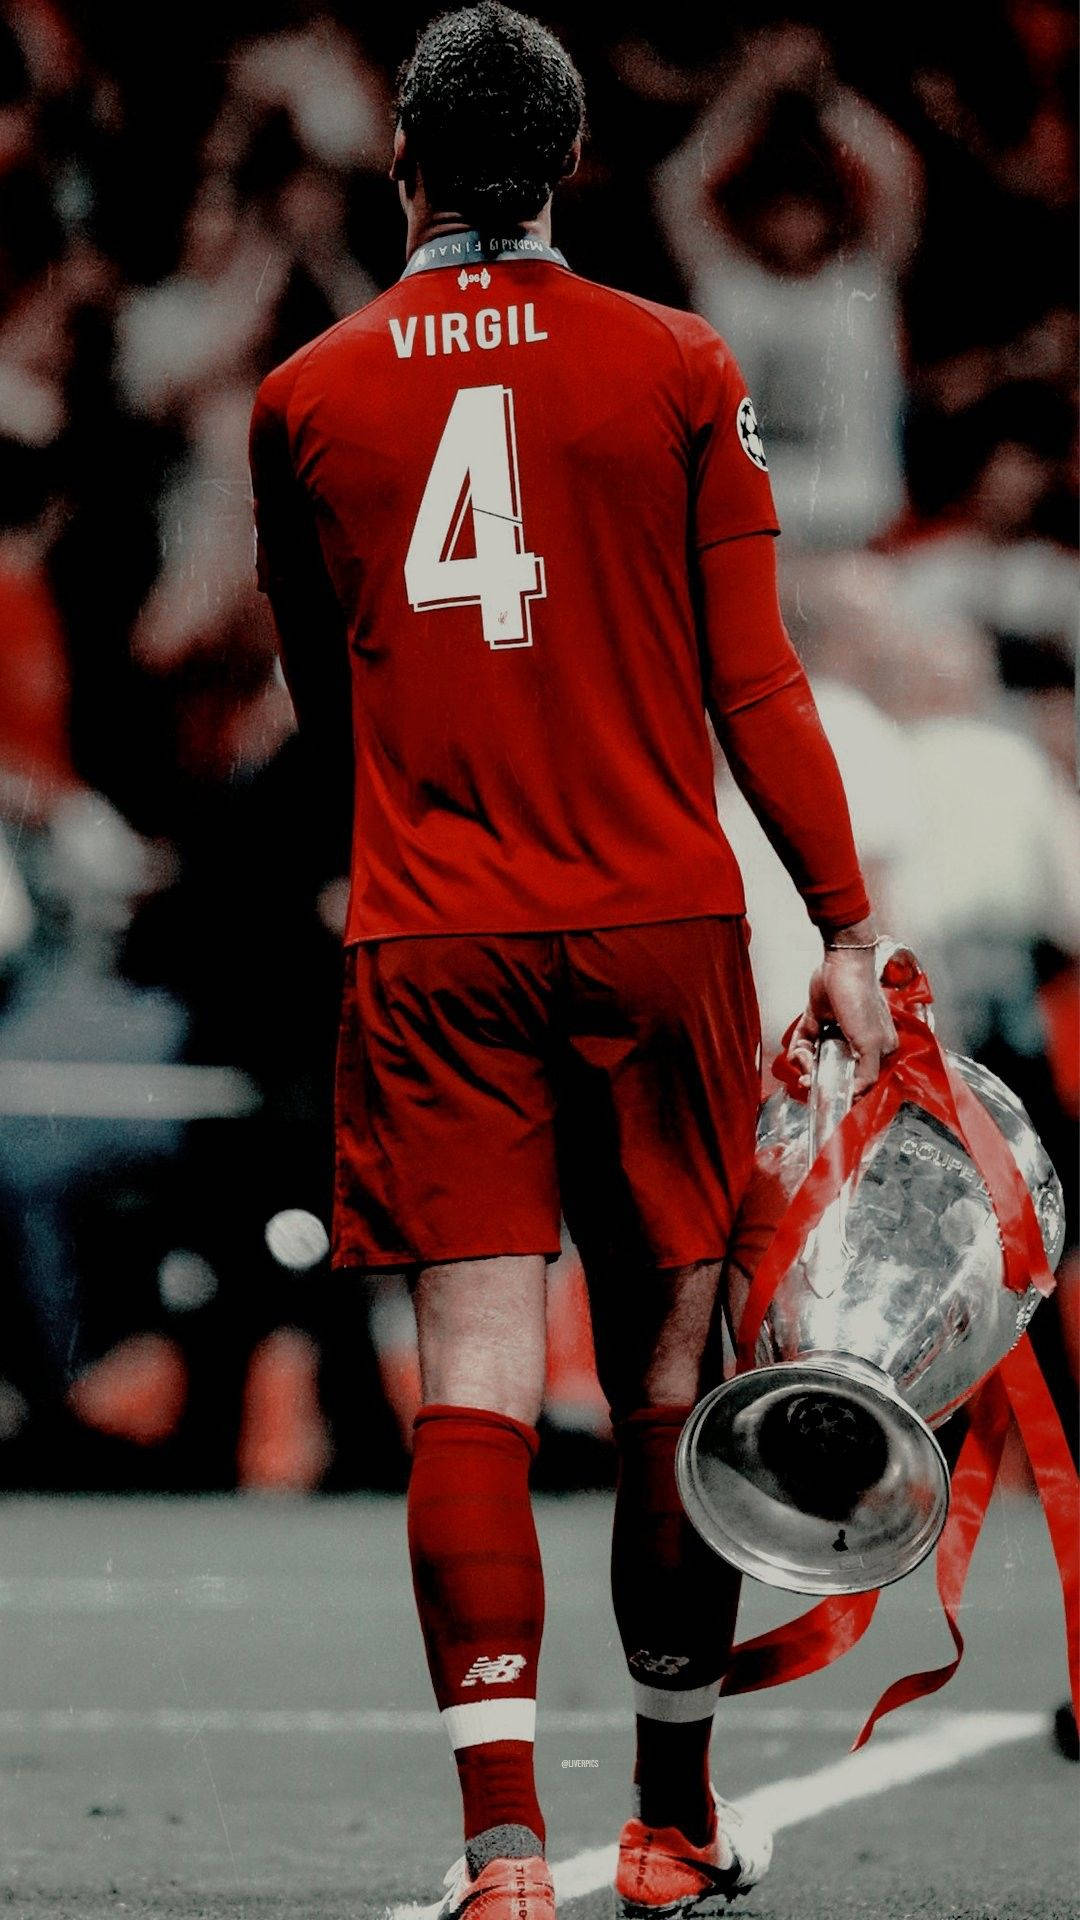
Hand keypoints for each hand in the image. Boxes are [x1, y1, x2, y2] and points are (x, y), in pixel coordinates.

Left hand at [787, 943, 898, 1096]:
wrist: (842, 963)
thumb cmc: (861, 999)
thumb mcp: (870, 1043)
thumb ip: (868, 1073)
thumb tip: (857, 1094)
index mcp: (877, 1049)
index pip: (861, 1079)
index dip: (845, 1090)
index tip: (829, 1096)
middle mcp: (857, 1042)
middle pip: (835, 1069)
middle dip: (819, 1077)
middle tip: (808, 1082)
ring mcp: (835, 1031)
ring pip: (817, 1057)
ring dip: (806, 1062)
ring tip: (804, 1058)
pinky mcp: (817, 1020)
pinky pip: (804, 1042)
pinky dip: (797, 1049)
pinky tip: (797, 1052)